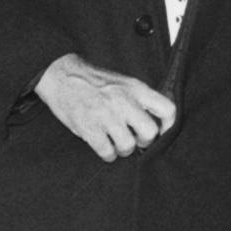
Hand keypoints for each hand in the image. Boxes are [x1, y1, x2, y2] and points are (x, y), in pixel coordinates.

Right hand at [35, 53, 175, 161]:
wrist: (62, 75)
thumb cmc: (94, 81)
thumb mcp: (124, 82)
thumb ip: (141, 99)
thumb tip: (157, 122)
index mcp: (136, 89)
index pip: (167, 109)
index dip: (168, 125)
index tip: (160, 131)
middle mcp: (124, 102)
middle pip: (150, 133)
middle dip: (144, 141)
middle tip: (135, 139)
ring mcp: (106, 116)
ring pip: (128, 146)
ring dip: (123, 149)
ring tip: (116, 142)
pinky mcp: (89, 128)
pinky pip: (107, 152)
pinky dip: (107, 154)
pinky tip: (104, 147)